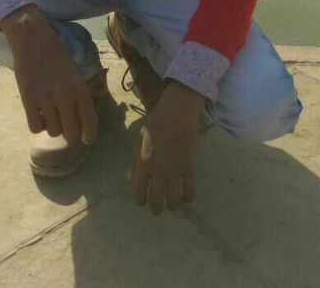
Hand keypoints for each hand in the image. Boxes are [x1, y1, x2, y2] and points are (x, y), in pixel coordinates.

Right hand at [0, 4, 97, 144]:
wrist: (32, 38)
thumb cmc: (56, 55)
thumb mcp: (74, 73)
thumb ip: (79, 96)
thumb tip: (83, 124)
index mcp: (80, 87)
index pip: (90, 122)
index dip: (89, 135)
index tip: (86, 140)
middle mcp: (65, 95)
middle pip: (71, 133)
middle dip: (68, 132)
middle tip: (64, 124)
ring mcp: (45, 98)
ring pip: (53, 132)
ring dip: (52, 126)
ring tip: (48, 112)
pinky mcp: (27, 99)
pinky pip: (35, 127)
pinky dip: (37, 124)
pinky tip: (37, 113)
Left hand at [130, 80, 204, 214]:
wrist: (176, 112)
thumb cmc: (155, 123)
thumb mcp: (139, 140)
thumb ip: (134, 161)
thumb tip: (129, 179)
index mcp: (143, 164)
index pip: (138, 194)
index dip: (140, 200)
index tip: (143, 198)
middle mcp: (158, 171)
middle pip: (156, 202)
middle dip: (156, 208)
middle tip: (158, 205)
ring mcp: (175, 170)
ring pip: (173, 201)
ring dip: (171, 206)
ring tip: (172, 203)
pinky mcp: (189, 167)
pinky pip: (189, 191)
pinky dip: (187, 198)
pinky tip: (185, 196)